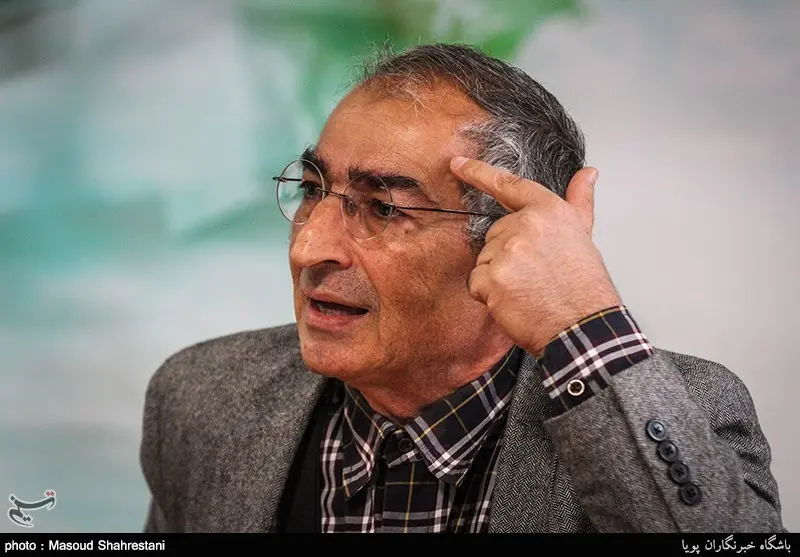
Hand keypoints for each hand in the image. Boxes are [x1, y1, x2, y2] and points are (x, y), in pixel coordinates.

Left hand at [450, 157, 621, 355]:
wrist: (582, 326)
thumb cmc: (584, 287)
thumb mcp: (584, 236)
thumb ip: (579, 201)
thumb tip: (588, 173)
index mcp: (549, 211)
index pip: (508, 185)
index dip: (478, 172)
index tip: (457, 164)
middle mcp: (526, 225)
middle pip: (495, 233)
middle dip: (507, 254)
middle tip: (535, 275)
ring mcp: (506, 250)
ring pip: (484, 258)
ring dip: (499, 276)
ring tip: (528, 289)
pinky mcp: (491, 277)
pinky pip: (476, 282)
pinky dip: (489, 295)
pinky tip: (514, 301)